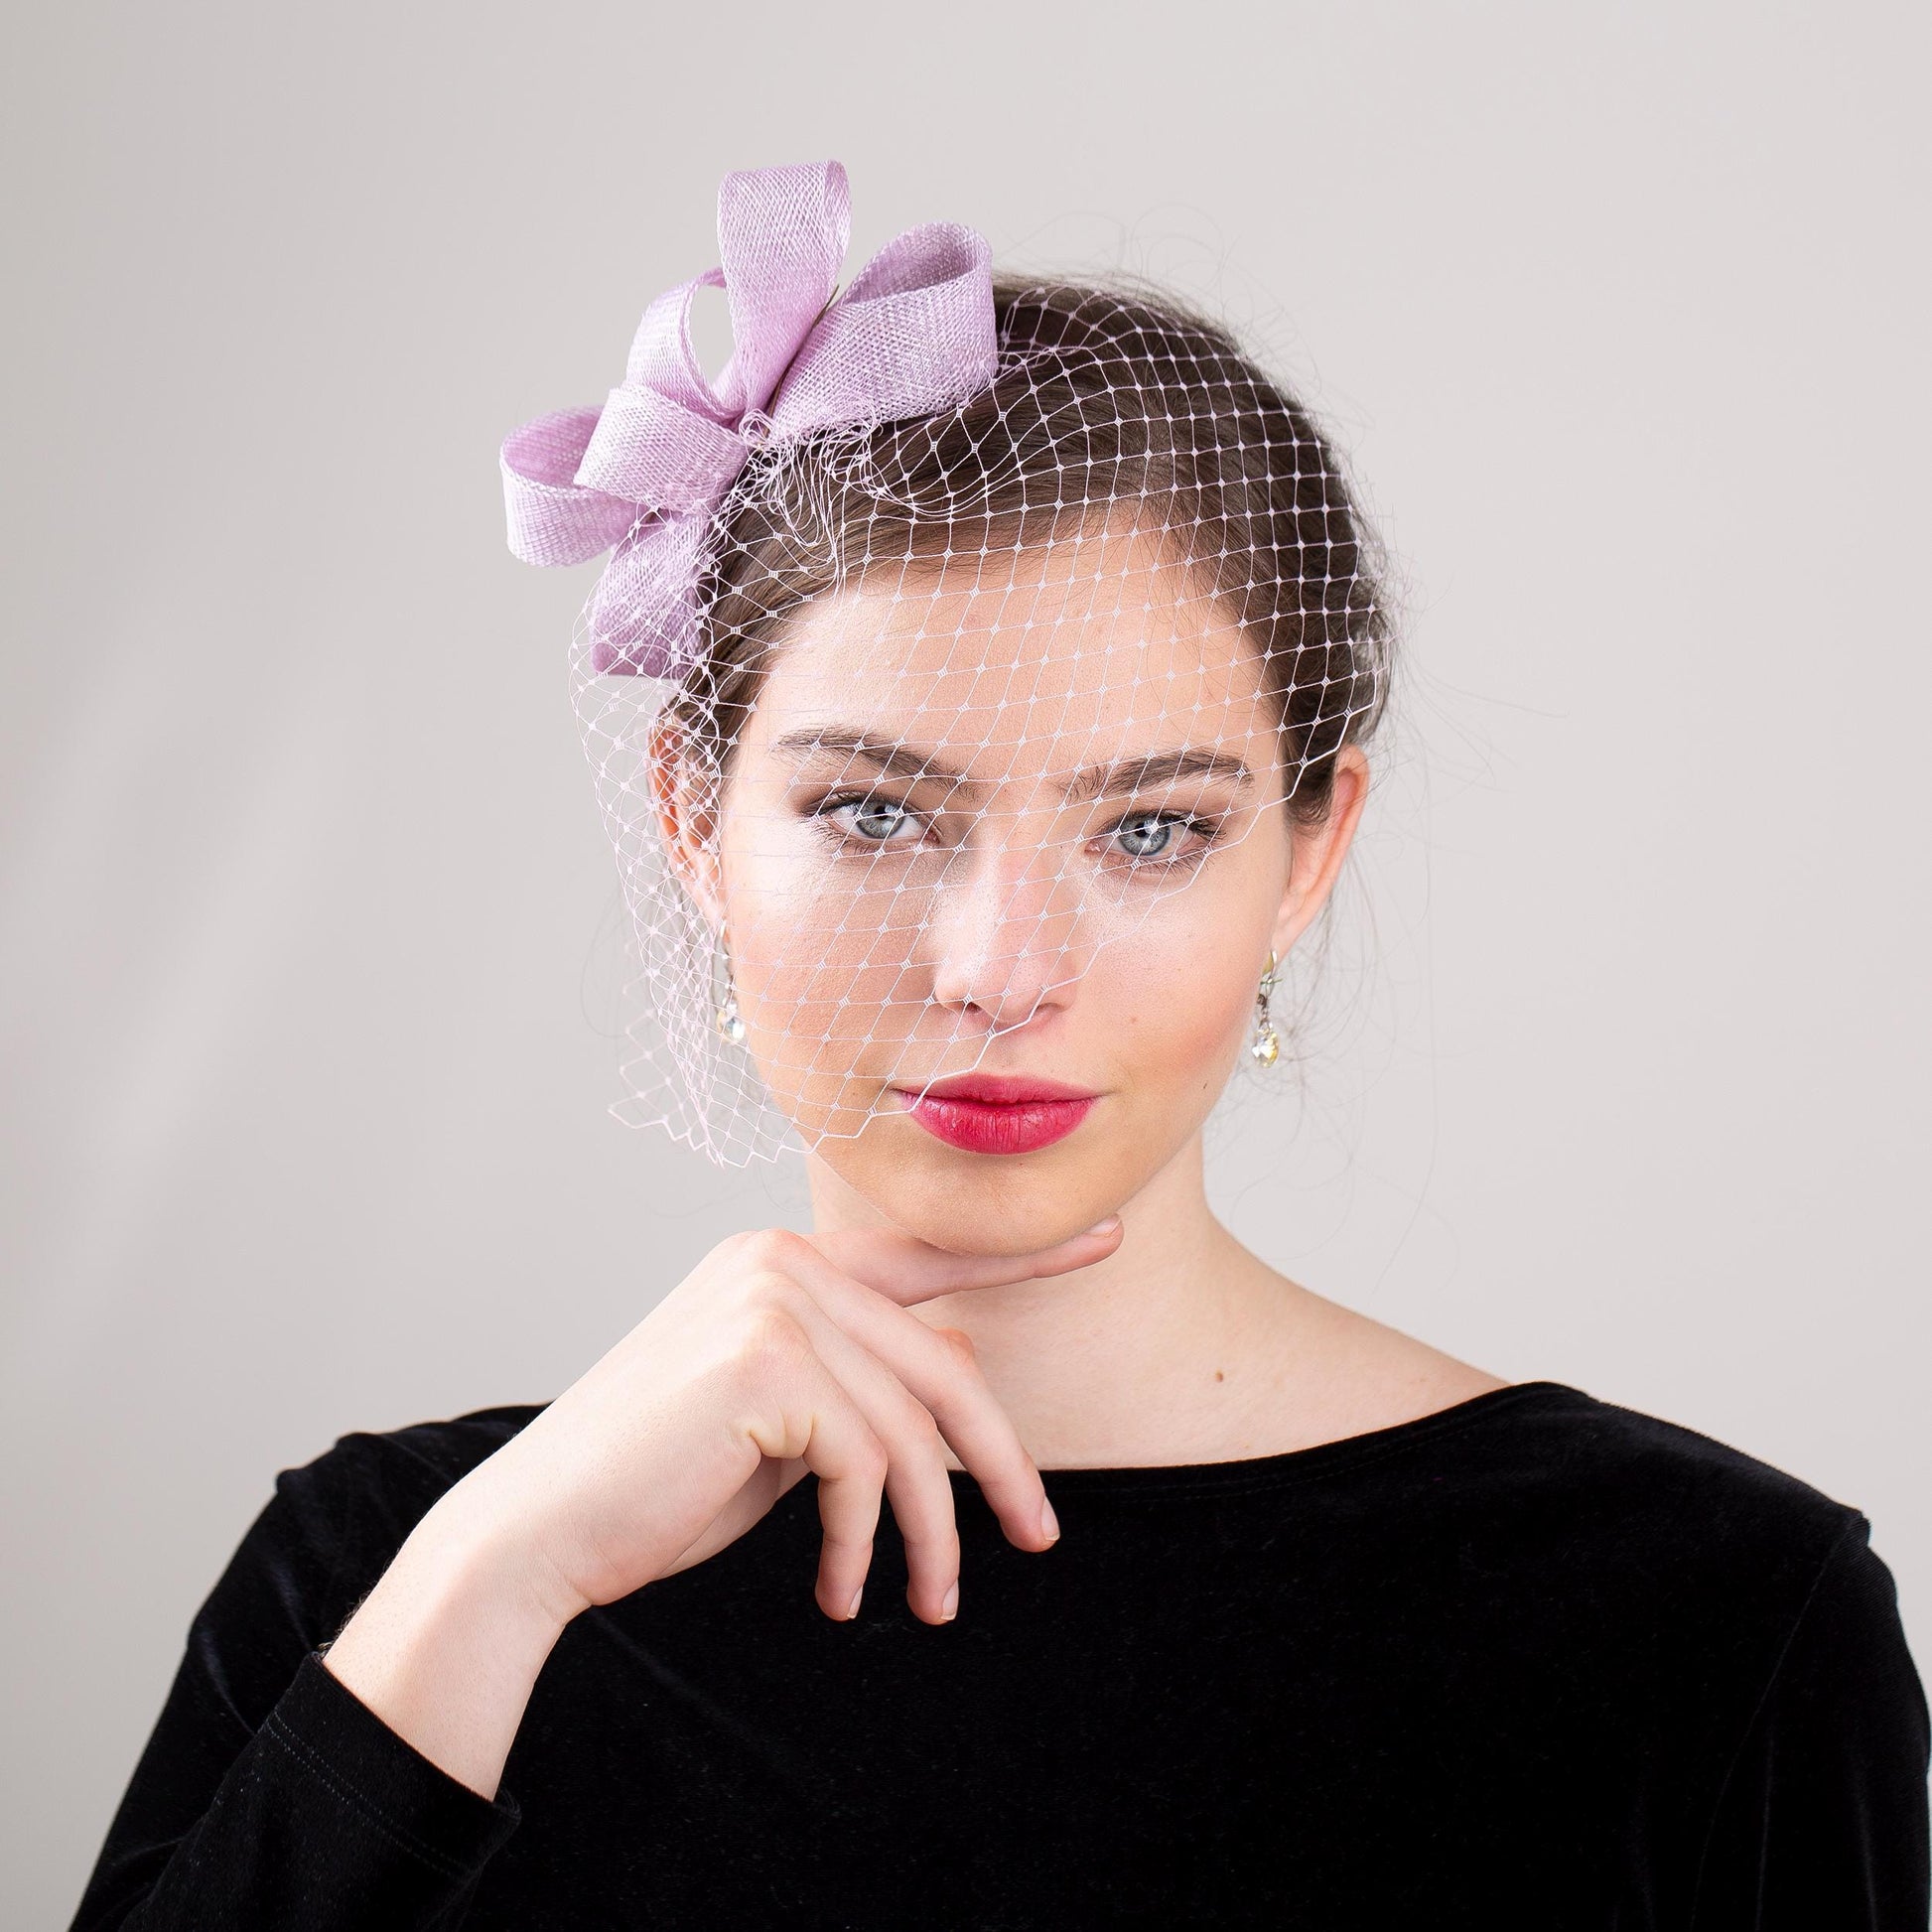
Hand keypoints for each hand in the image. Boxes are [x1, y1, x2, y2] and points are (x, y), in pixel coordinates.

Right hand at [441, 1216, 1123, 1627]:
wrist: (539, 1534)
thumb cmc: (658, 1484)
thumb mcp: (785, 1426)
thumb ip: (863, 1384)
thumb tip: (962, 1365)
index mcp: (782, 1258)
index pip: (925, 1258)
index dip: (1020, 1258)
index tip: (1104, 1241)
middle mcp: (781, 1258)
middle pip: (941, 1367)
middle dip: (999, 1464)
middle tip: (1038, 1538)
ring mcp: (773, 1300)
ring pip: (912, 1429)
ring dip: (930, 1533)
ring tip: (927, 1602)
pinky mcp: (768, 1360)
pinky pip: (867, 1465)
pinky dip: (866, 1544)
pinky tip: (842, 1592)